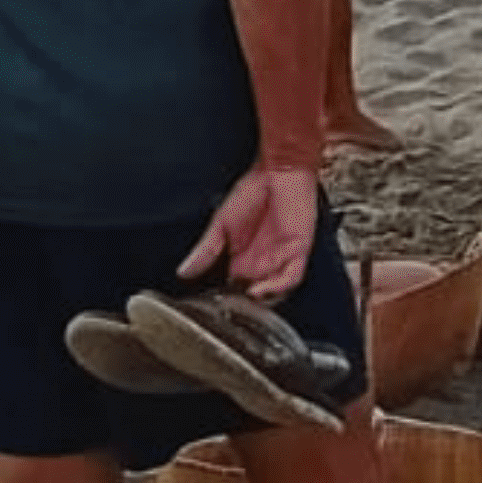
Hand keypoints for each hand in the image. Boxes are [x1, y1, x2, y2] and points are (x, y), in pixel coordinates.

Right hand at [183, 165, 324, 300]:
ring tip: (243, 303)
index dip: (225, 301)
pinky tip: (260, 289)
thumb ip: (205, 250)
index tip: (211, 308)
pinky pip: (291, 277)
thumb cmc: (254, 191)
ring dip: (261, 301)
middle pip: (254, 297)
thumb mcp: (221, 224)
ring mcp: (280, 259)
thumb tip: (183, 271)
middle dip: (244, 307)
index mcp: (242, 259)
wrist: (278, 172)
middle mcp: (262, 263)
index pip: (233, 289)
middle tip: (229, 311)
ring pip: (275, 293)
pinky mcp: (298, 252)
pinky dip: (277, 287)